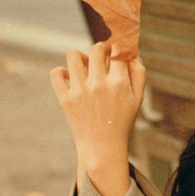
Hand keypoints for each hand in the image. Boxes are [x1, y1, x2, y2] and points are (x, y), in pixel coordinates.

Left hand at [50, 42, 145, 195]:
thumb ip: (139, 74)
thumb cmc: (122, 122)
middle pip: (96, 49)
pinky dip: (61, 72)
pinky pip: (56, 74)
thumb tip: (132, 53)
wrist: (102, 147)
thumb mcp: (137, 100)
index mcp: (119, 84)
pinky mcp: (65, 99)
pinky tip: (70, 78)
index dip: (117, 47)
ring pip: (73, 56)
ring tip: (84, 65)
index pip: (117, 51)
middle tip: (101, 56)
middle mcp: (98, 85)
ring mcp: (80, 91)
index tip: (116, 50)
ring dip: (80, 56)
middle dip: (100, 48)